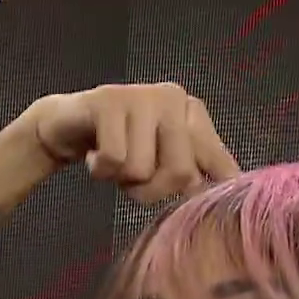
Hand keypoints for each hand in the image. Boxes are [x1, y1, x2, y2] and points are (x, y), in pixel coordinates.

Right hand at [31, 83, 239, 202]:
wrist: (64, 125)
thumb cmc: (119, 148)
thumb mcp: (162, 162)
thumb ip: (195, 171)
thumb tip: (234, 190)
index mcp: (193, 112)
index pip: (217, 163)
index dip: (199, 192)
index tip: (187, 202)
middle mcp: (174, 98)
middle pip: (180, 173)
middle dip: (150, 190)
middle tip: (132, 179)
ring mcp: (141, 95)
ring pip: (142, 169)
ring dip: (120, 179)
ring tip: (112, 162)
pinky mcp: (109, 101)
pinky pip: (114, 159)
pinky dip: (100, 170)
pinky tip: (95, 157)